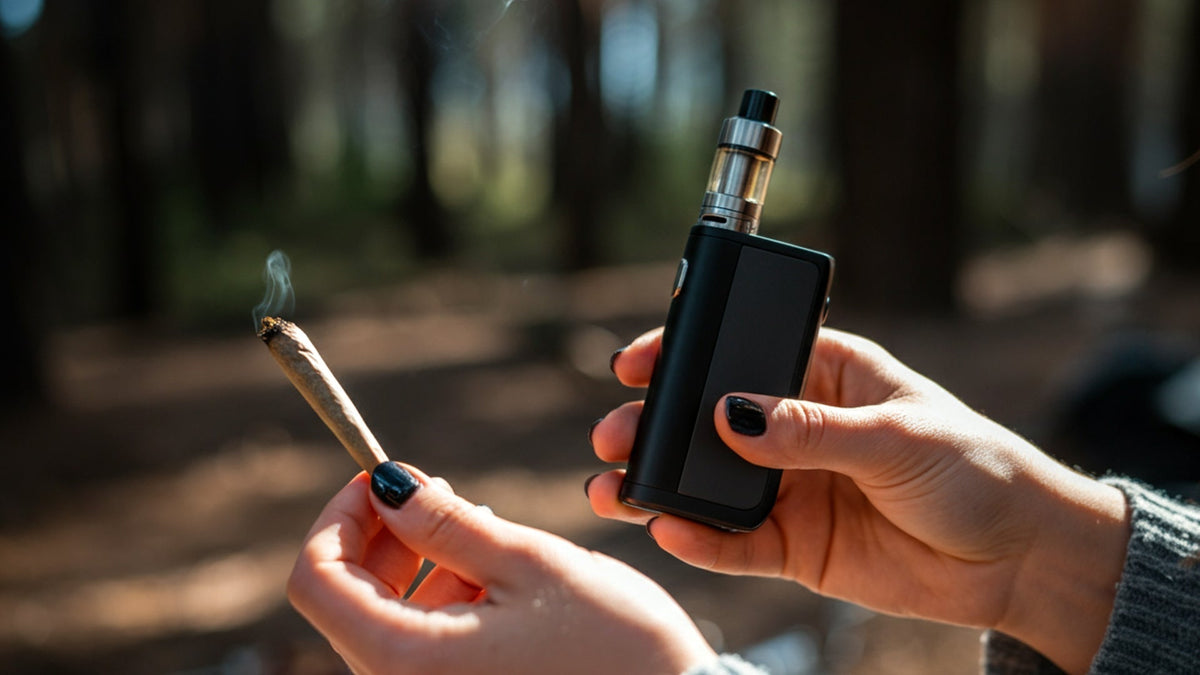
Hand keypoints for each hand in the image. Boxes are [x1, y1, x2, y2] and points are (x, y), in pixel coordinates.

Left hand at [288, 463, 715, 674]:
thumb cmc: (613, 649)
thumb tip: (388, 486)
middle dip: (383, 535)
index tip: (380, 480)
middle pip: (346, 599)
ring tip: (483, 534)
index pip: (316, 580)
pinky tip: (493, 580)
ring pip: (384, 620)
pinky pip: (420, 647)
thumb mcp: (530, 564)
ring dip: (418, 565)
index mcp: (407, 660)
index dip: (338, 516)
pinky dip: (441, 601)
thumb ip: (447, 524)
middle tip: (438, 495)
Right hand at [588, 327, 1129, 673]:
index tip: (635, 363)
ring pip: (709, 482)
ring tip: (616, 490)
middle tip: (615, 436)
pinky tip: (670, 531)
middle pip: (708, 420)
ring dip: (660, 484)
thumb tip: (731, 417)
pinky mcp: (795, 544)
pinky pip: (735, 542)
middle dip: (656, 425)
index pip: (739, 353)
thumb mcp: (896, 434)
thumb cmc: (975, 467)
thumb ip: (811, 430)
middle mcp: (796, 425)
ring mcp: (790, 486)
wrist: (1018, 556)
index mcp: (823, 372)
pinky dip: (700, 539)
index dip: (684, 354)